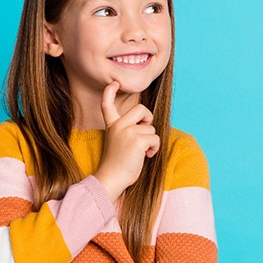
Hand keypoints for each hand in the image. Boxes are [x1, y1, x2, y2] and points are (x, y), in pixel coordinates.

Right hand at [94, 81, 159, 201]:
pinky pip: (155, 138)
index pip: (107, 105)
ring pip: (151, 128)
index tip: (114, 83)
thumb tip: (148, 125)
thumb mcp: (118, 143)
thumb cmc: (117, 165)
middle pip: (141, 109)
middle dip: (148, 118)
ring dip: (151, 140)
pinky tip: (147, 156)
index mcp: (112, 126)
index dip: (110, 93)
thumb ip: (128, 131)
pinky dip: (155, 148)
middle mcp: (118, 126)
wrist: (111, 179)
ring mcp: (127, 132)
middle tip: (146, 130)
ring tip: (142, 152)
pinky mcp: (137, 141)